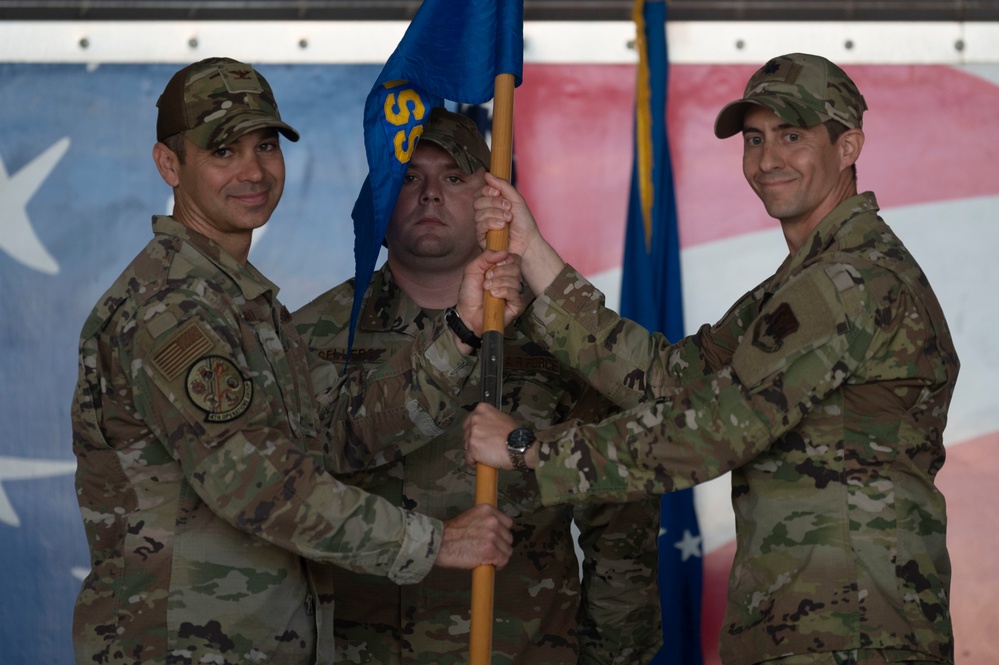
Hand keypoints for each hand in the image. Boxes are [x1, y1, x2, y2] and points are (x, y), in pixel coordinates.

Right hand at [435, 503, 513, 568]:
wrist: (439, 543)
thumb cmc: (450, 534)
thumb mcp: (470, 517)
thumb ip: (484, 521)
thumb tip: (495, 532)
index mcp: (488, 510)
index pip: (507, 523)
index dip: (501, 534)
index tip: (495, 540)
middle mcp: (492, 520)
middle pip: (508, 538)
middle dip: (500, 546)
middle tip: (488, 551)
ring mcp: (493, 535)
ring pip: (507, 551)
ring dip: (499, 556)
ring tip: (486, 558)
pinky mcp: (491, 550)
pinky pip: (503, 561)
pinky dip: (497, 565)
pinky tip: (487, 564)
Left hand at [456, 249, 524, 335]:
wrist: (467, 313)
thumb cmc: (470, 293)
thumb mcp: (473, 269)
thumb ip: (486, 257)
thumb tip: (503, 252)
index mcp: (502, 270)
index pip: (514, 258)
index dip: (506, 259)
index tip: (494, 265)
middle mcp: (510, 280)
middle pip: (516, 267)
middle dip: (499, 272)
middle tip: (487, 279)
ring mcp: (514, 293)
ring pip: (515, 280)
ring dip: (498, 283)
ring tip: (487, 289)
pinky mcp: (517, 305)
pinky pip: (515, 293)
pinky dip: (503, 292)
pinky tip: (494, 295)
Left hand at [463, 403, 519, 469]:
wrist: (518, 446)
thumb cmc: (514, 434)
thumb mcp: (502, 418)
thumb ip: (490, 420)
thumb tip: (485, 426)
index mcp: (481, 409)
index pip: (470, 421)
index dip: (474, 431)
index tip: (480, 436)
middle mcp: (474, 419)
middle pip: (467, 433)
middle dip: (473, 440)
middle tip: (484, 446)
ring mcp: (472, 434)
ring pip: (466, 445)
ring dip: (474, 451)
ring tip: (486, 454)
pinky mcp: (472, 448)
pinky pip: (468, 457)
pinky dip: (473, 461)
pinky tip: (482, 462)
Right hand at [474, 173, 564, 294]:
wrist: (528, 241)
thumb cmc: (524, 222)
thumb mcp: (516, 200)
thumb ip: (503, 186)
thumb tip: (487, 174)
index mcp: (492, 204)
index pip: (480, 193)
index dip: (486, 191)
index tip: (497, 193)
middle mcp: (485, 214)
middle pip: (477, 202)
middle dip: (493, 203)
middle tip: (508, 208)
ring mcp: (483, 226)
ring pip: (478, 214)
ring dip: (495, 214)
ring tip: (508, 219)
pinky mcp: (482, 238)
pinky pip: (480, 226)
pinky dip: (491, 223)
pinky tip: (502, 226)